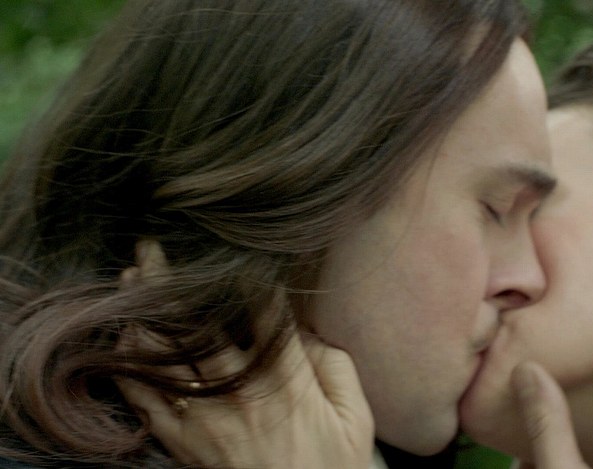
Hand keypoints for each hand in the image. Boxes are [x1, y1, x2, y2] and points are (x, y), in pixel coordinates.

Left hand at [116, 240, 374, 468]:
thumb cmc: (332, 467)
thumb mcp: (355, 415)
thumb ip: (333, 363)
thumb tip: (301, 327)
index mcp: (285, 380)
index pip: (259, 311)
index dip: (239, 274)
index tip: (224, 247)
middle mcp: (238, 392)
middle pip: (197, 323)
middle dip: (171, 280)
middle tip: (150, 245)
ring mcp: (204, 418)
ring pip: (163, 354)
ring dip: (142, 312)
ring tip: (130, 277)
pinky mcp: (182, 443)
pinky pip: (144, 398)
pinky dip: (129, 364)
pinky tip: (123, 336)